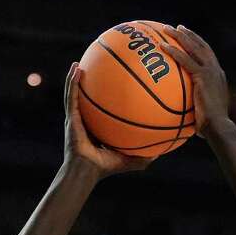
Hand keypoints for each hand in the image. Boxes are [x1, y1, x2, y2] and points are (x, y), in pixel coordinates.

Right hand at [63, 63, 150, 178]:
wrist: (87, 172)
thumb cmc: (106, 167)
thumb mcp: (131, 158)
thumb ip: (146, 153)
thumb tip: (164, 148)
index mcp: (97, 127)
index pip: (101, 108)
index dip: (105, 95)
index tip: (113, 80)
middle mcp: (85, 120)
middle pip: (87, 97)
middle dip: (89, 82)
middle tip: (95, 66)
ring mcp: (76, 118)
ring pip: (74, 93)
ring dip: (75, 77)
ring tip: (78, 62)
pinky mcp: (70, 118)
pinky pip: (71, 97)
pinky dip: (72, 82)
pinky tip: (76, 70)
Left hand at [161, 25, 230, 137]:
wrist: (218, 127)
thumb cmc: (210, 126)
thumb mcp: (203, 111)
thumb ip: (195, 104)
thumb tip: (180, 111)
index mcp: (218, 76)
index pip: (208, 55)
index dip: (198, 44)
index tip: (188, 37)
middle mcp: (216, 70)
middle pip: (201, 46)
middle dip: (189, 35)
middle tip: (177, 27)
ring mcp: (211, 72)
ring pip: (193, 48)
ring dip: (179, 36)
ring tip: (167, 29)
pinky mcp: (203, 76)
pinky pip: (185, 60)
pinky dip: (174, 51)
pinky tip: (162, 46)